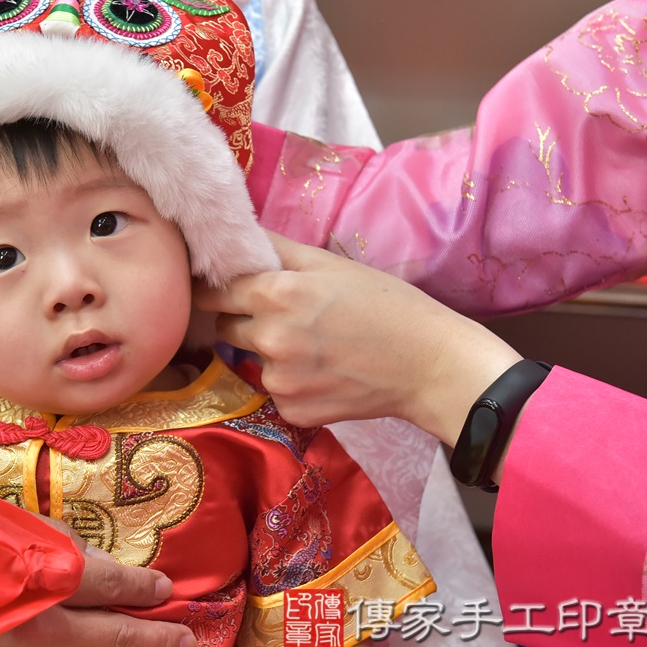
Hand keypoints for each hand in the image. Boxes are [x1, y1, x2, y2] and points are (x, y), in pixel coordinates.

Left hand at [195, 232, 520, 442]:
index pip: (214, 292)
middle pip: (227, 327)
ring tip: (316, 347)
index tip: (217, 289)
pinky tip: (325, 375)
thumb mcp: (332, 264)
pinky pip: (276, 392)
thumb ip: (278, 250)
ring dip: (272, 354)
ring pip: (253, 361)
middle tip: (283, 317)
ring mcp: (279, 380)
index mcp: (277, 294)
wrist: (431, 366)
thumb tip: (238, 235)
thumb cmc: (388, 305)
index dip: (214, 289)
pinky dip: (293, 385)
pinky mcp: (293, 410)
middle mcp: (270, 338)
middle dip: (245, 320)